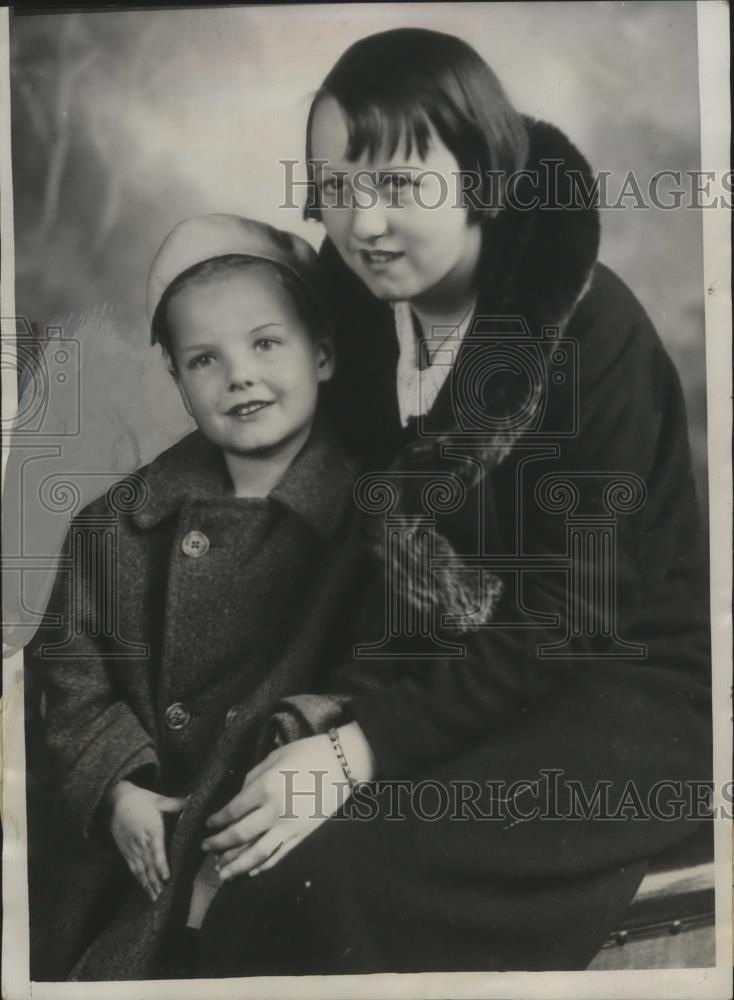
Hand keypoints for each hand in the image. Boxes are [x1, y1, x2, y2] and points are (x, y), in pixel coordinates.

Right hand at [106, 780, 186, 900]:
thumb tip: (193, 801)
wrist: (114, 801)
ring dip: (149, 885)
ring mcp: (132, 849)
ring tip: (157, 898)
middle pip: (149, 864)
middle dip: (157, 881)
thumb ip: (177, 803)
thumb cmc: (140, 799)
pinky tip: (147, 891)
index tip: (166, 876)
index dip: (161, 864)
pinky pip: (134, 869)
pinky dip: (140, 881)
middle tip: (165, 895)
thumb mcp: (159, 799)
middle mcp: (141, 842)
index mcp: (151, 829)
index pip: (157, 849)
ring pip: (141, 870)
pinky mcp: (126, 852)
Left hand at [202, 723, 375, 881]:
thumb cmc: (308, 753)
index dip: (217, 820)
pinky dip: (263, 866)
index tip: (207, 825)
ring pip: (257, 853)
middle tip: (205, 849)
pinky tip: (250, 871)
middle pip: (240, 835)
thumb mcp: (275, 757)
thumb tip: (238, 798)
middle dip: (219, 844)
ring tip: (221, 871)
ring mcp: (290, 826)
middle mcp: (275, 811)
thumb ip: (252, 777)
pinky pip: (279, 855)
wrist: (343, 763)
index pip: (233, 810)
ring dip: (236, 864)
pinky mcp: (303, 835)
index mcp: (266, 788)